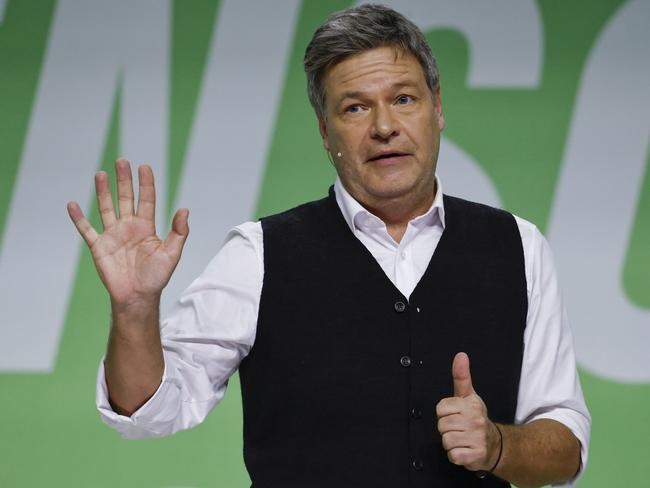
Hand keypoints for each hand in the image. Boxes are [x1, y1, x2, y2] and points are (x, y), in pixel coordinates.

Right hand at [67, 159, 188, 309]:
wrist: (137, 296)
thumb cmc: (156, 277)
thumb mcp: (172, 253)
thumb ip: (179, 232)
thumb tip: (184, 210)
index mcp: (146, 227)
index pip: (146, 200)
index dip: (146, 184)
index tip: (145, 166)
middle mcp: (129, 227)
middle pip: (125, 198)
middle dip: (124, 180)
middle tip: (122, 161)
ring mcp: (113, 235)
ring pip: (106, 208)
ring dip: (103, 191)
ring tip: (100, 173)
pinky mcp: (99, 247)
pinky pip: (87, 230)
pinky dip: (78, 218)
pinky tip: (72, 204)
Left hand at [436, 352, 500, 471]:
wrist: (494, 445)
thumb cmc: (476, 418)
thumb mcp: (468, 396)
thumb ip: (461, 376)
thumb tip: (461, 355)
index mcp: (471, 404)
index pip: (440, 409)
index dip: (444, 414)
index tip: (455, 415)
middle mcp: (475, 420)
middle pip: (441, 426)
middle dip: (447, 429)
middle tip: (459, 429)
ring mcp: (477, 438)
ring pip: (446, 441)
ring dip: (451, 443)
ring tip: (462, 439)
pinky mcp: (476, 455)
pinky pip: (453, 455)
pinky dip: (456, 456)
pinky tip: (465, 450)